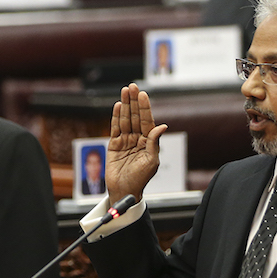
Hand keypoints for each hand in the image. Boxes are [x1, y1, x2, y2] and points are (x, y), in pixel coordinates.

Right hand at [105, 83, 167, 204]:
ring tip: (124, 91)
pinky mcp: (114, 145)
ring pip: (125, 119)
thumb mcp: (151, 161)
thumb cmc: (140, 179)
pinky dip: (115, 117)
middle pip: (135, 116)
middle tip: (132, 86)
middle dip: (133, 101)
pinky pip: (115, 128)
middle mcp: (137, 139)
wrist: (124, 190)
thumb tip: (162, 126)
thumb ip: (154, 143)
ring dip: (124, 105)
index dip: (144, 107)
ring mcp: (125, 141)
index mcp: (148, 142)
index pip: (146, 120)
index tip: (143, 94)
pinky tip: (117, 106)